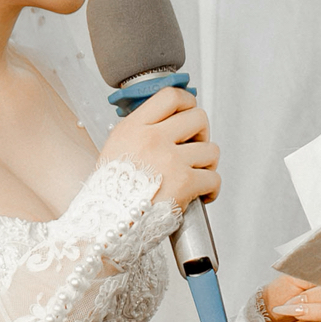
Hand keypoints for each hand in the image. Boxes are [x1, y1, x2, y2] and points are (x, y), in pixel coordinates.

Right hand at [100, 87, 219, 213]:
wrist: (106, 225)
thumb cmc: (109, 196)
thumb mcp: (115, 150)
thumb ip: (140, 133)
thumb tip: (168, 126)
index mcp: (133, 128)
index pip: (171, 96)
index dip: (188, 103)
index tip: (189, 114)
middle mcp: (152, 139)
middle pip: (198, 118)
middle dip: (202, 135)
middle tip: (195, 149)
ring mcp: (170, 160)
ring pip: (211, 149)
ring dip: (208, 165)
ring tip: (197, 176)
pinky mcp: (184, 183)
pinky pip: (214, 178)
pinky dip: (212, 189)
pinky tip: (201, 195)